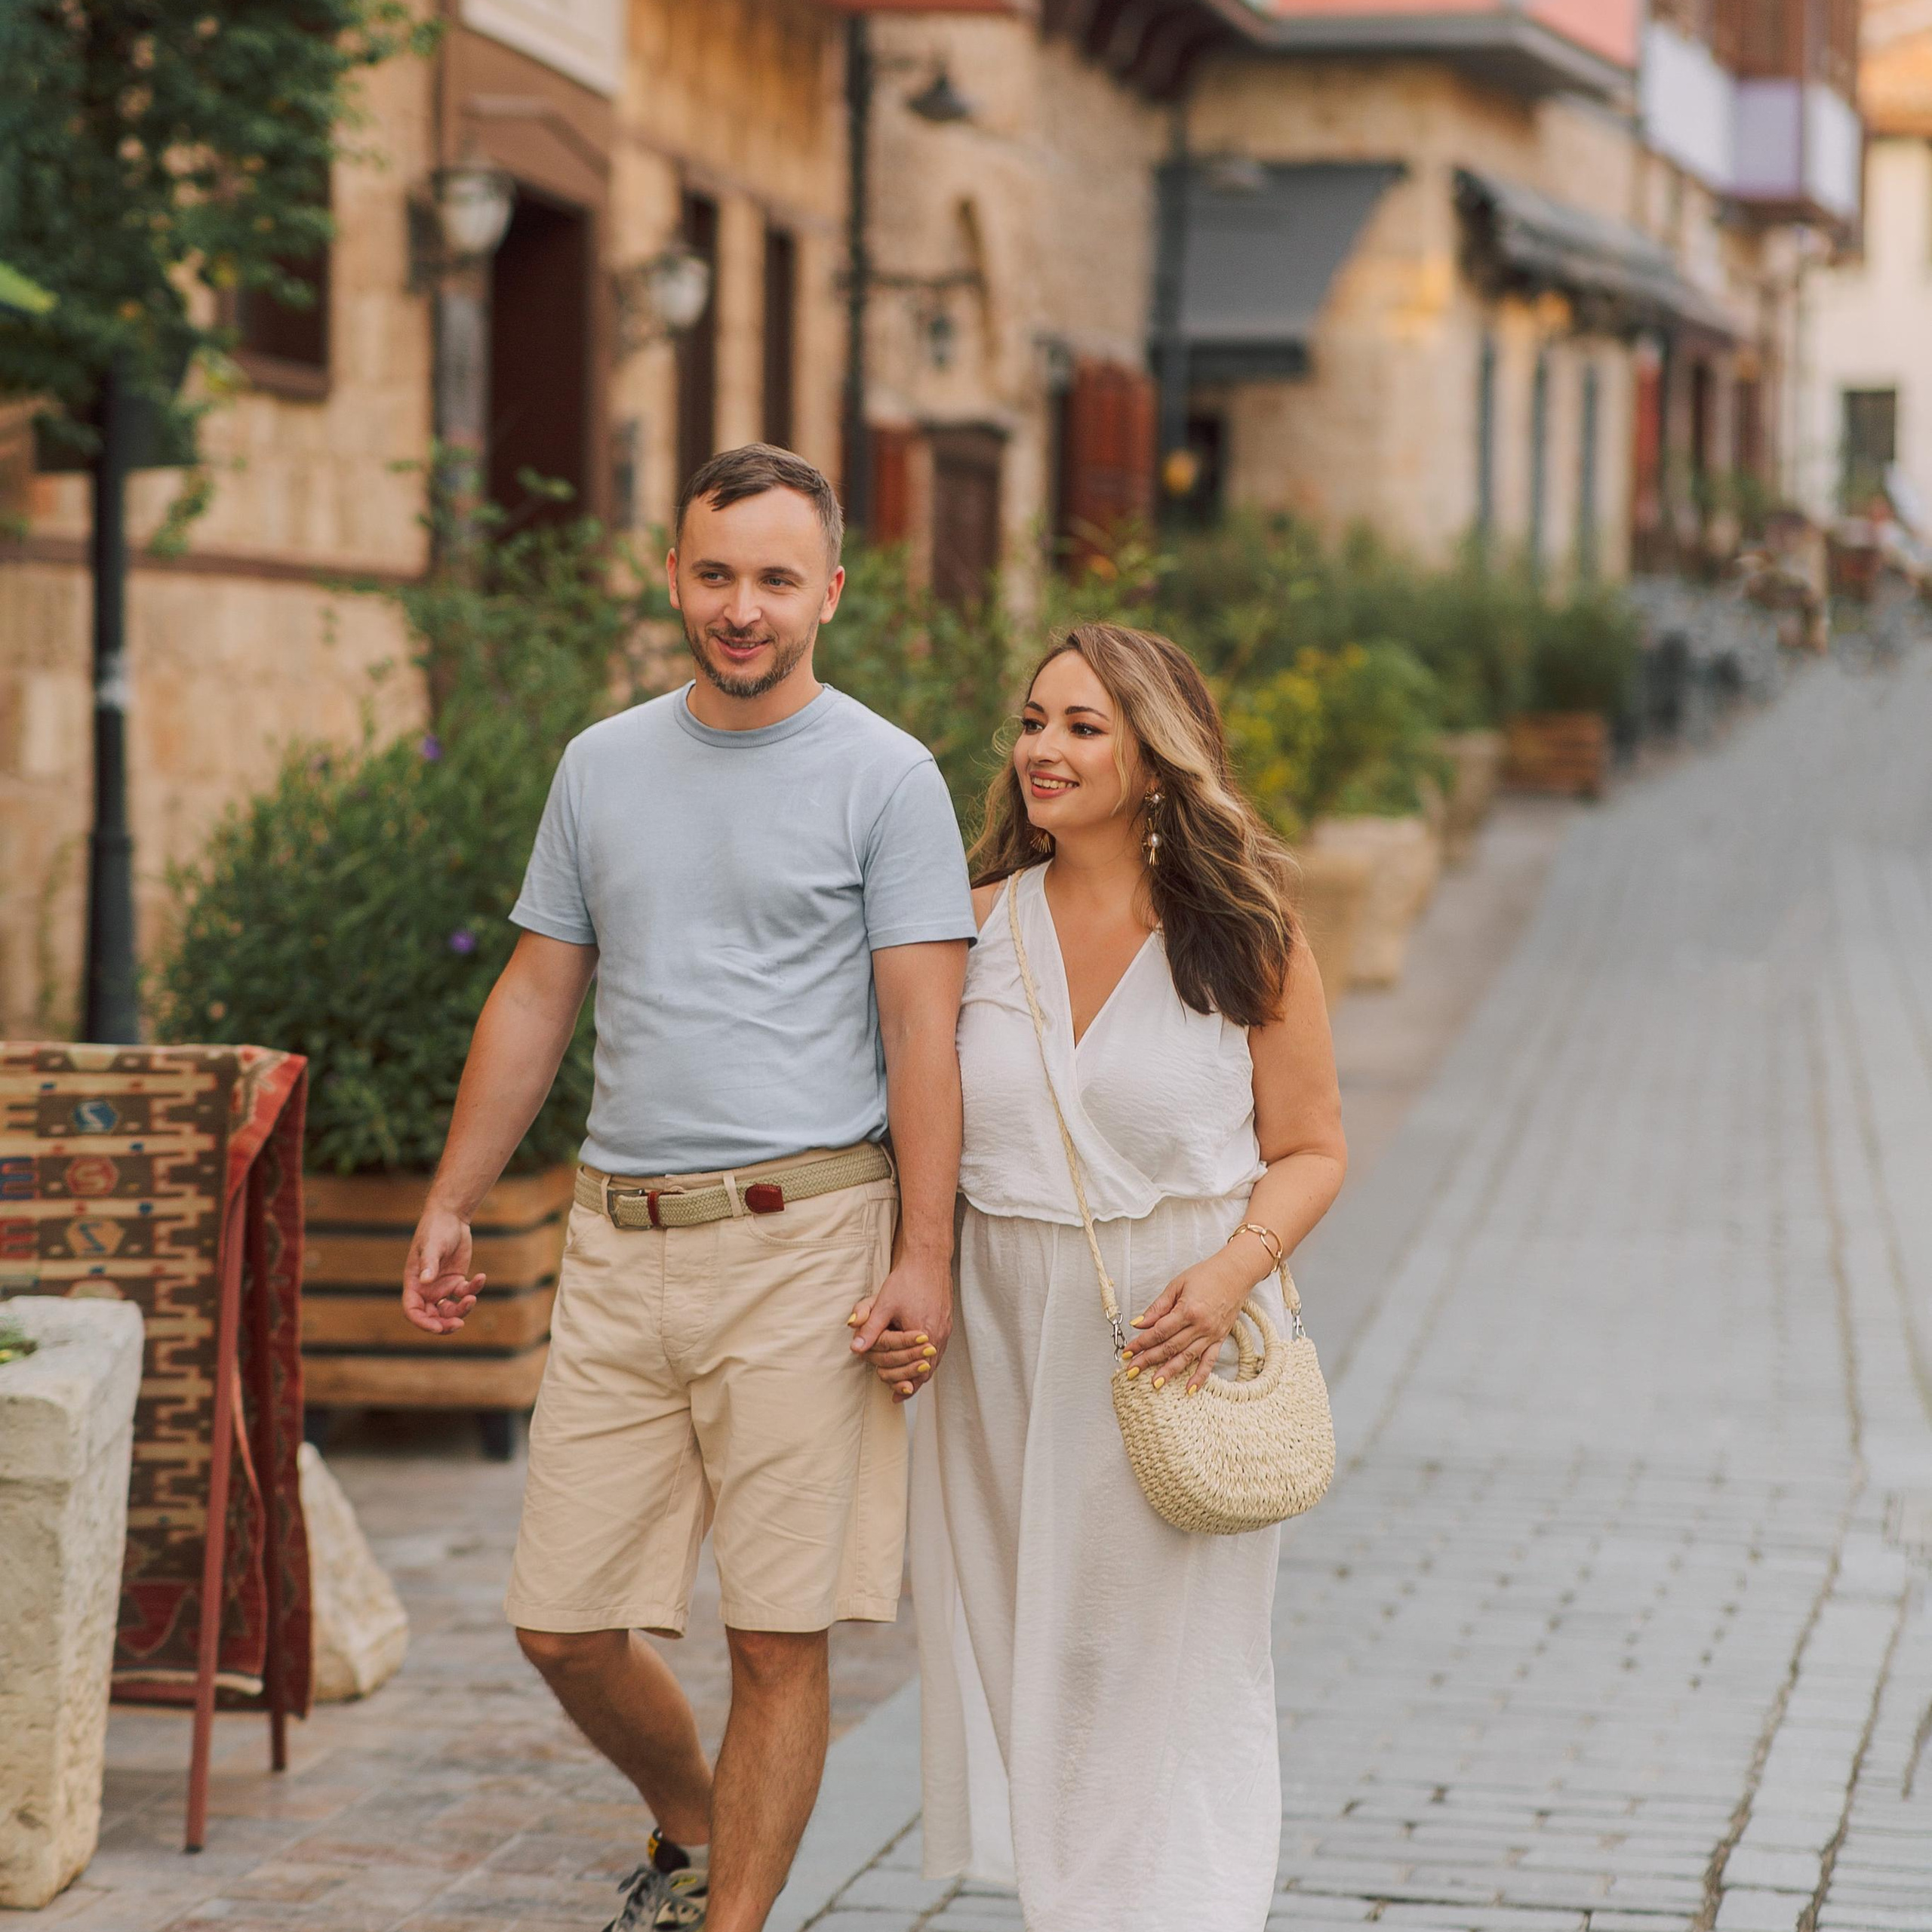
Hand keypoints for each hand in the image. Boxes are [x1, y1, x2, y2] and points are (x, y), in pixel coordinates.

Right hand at [402, 1199, 485, 1335]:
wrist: (451, 1217)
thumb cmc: (435, 1229)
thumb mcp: (431, 1245)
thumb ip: (428, 1263)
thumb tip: (424, 1281)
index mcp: (414, 1283)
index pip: (413, 1311)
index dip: (423, 1323)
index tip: (438, 1328)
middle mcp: (427, 1289)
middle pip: (432, 1316)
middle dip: (444, 1324)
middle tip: (459, 1324)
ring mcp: (443, 1286)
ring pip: (450, 1310)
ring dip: (461, 1310)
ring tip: (472, 1298)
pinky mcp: (457, 1281)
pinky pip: (465, 1293)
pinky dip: (474, 1289)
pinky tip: (481, 1277)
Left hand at [848, 1252, 951, 1402]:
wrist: (927, 1260)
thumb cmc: (906, 1280)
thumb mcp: (884, 1304)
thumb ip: (870, 1327)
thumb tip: (855, 1348)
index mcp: (924, 1333)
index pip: (915, 1371)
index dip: (902, 1385)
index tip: (892, 1395)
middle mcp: (938, 1335)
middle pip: (926, 1371)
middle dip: (911, 1383)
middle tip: (897, 1392)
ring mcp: (945, 1330)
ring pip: (934, 1363)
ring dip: (920, 1374)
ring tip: (908, 1385)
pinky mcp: (946, 1323)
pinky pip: (938, 1351)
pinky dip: (928, 1361)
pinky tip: (919, 1362)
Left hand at [1122, 1248, 1254, 1393]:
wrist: (1235, 1273)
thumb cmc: (1207, 1275)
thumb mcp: (1177, 1285)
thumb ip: (1158, 1307)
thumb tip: (1140, 1323)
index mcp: (1187, 1310)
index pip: (1158, 1332)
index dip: (1141, 1343)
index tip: (1128, 1351)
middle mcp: (1200, 1326)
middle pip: (1169, 1347)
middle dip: (1149, 1360)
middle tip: (1132, 1371)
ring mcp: (1211, 1334)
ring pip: (1186, 1358)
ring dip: (1169, 1371)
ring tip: (1155, 1383)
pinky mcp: (1220, 1339)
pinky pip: (1209, 1361)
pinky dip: (1199, 1377)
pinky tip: (1189, 1389)